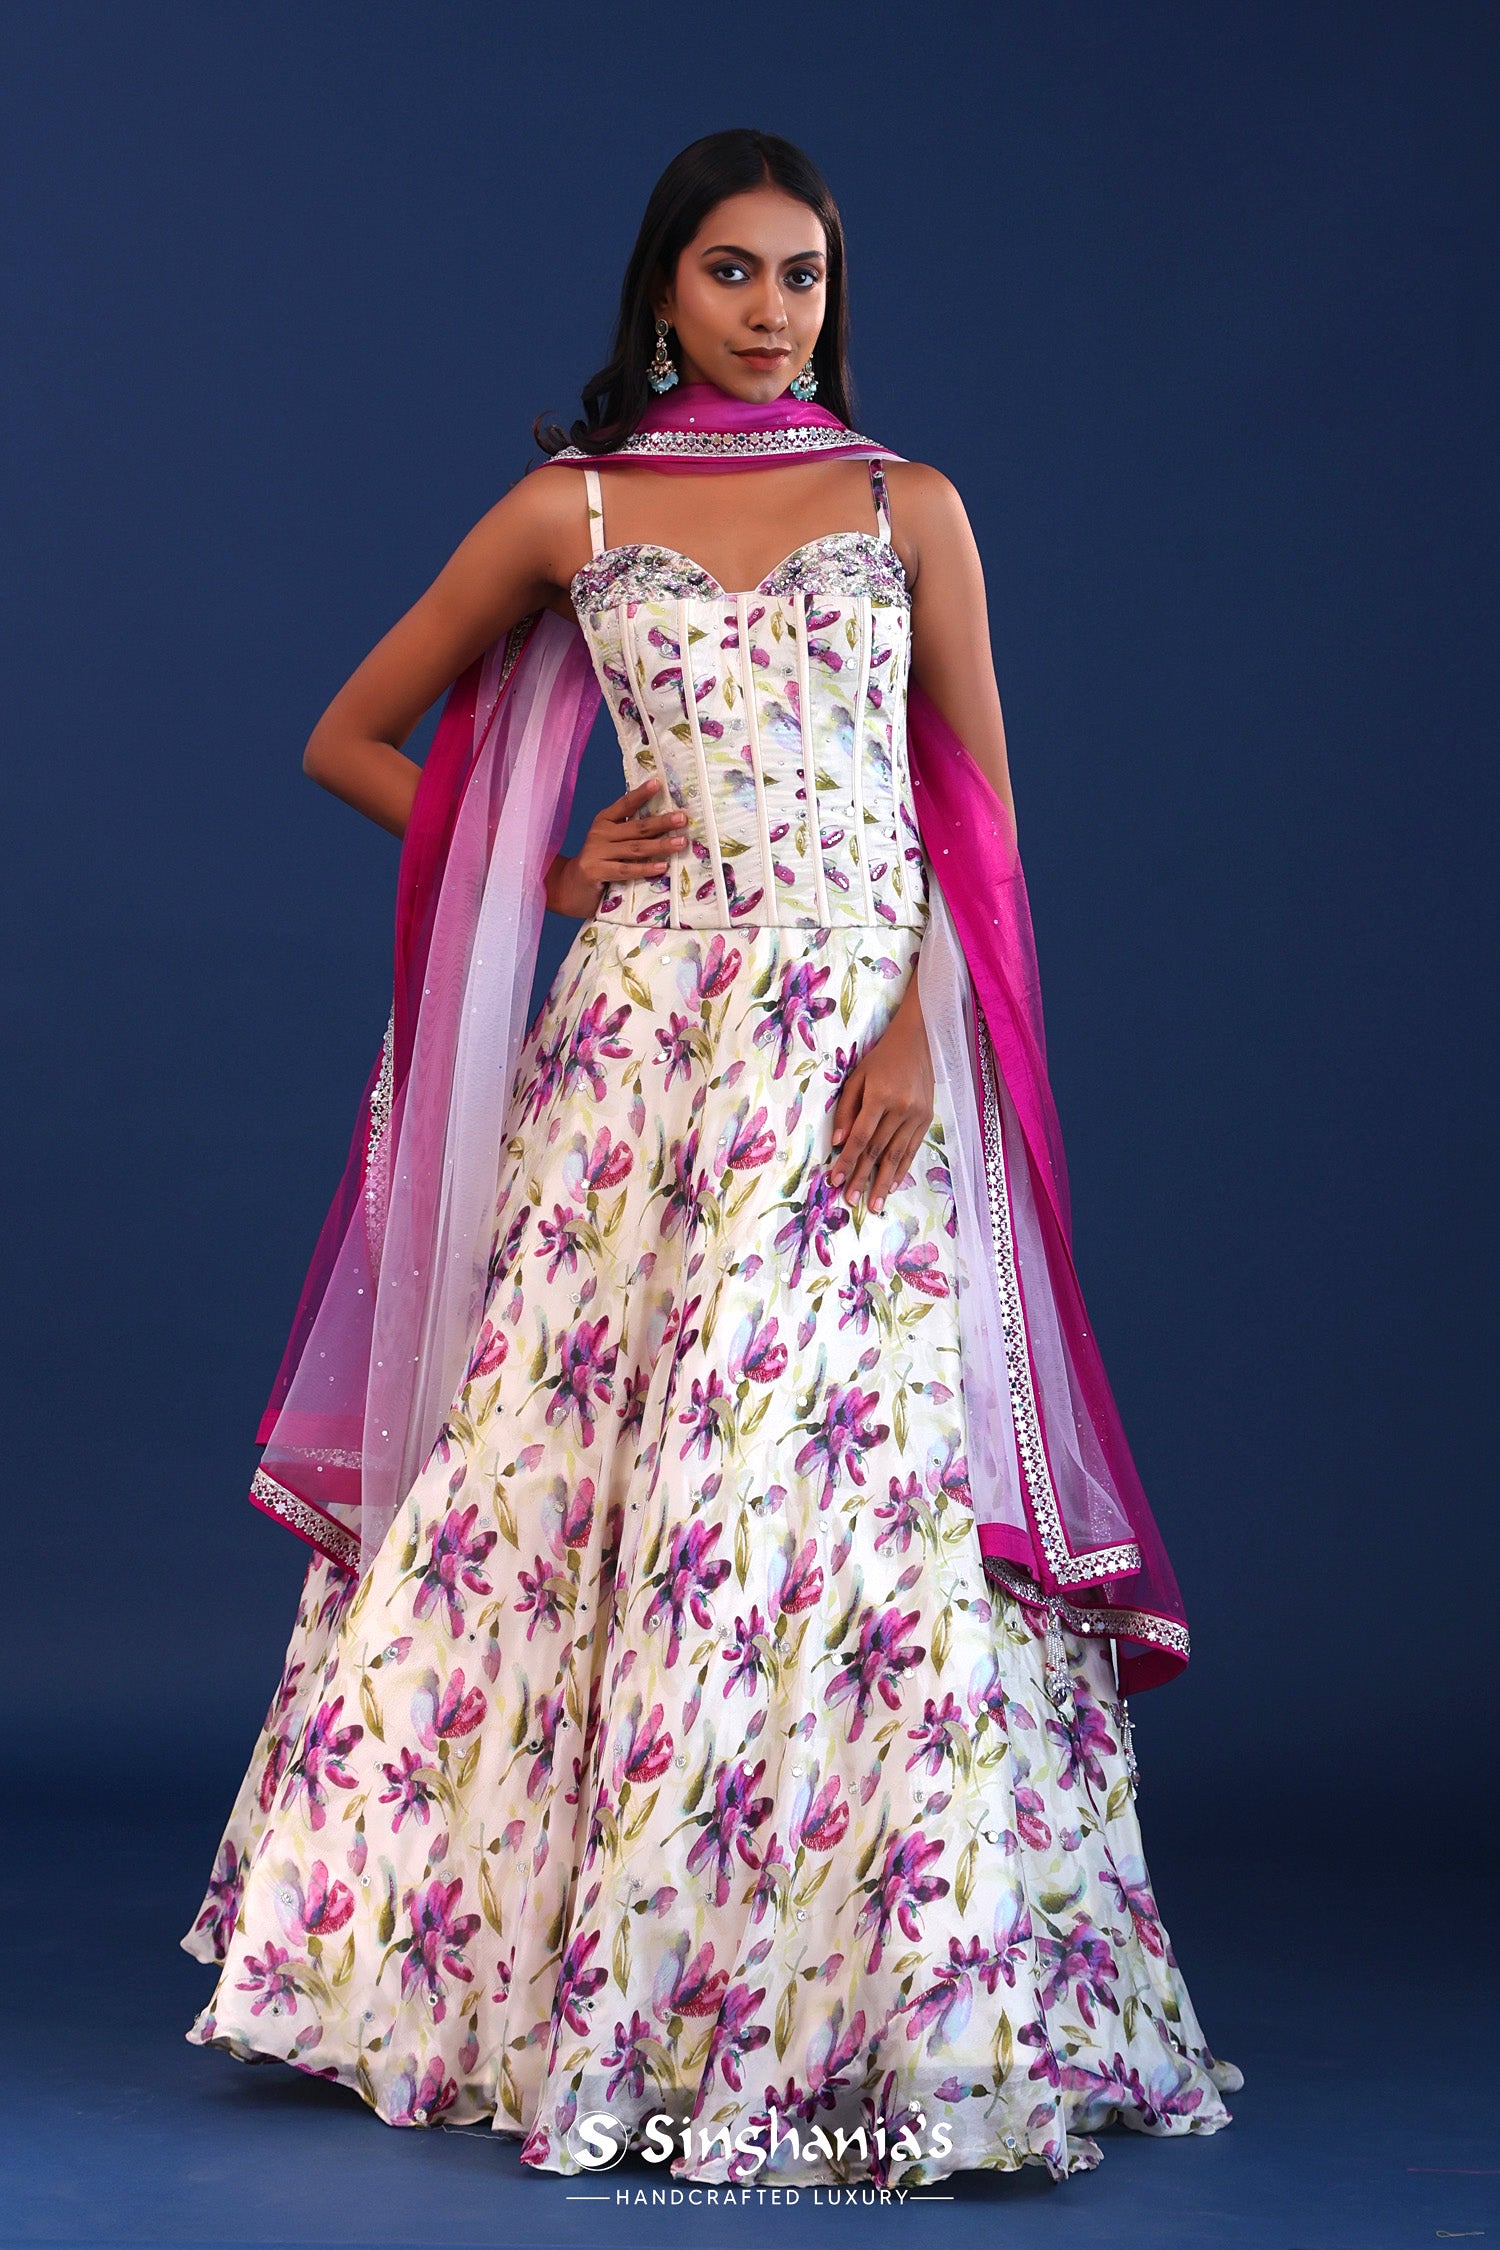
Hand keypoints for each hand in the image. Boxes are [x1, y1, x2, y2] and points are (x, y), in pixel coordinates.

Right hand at [545, 777, 688, 917]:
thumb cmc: (598, 864)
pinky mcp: (595, 871)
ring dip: (660, 845)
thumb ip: (629, 833)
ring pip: (635, 848)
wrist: (569, 888)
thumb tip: (665, 824)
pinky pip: (625, 870)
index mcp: (604, 821)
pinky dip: (645, 869)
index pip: (625, 804)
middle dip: (661, 822)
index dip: (641, 793)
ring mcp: (596, 852)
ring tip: (681, 842)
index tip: (658, 783)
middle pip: (636, 827)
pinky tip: (662, 867)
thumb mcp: (610, 843)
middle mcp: (600, 833)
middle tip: (682, 818)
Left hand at [828, 985, 933, 1213]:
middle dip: (862, 1178)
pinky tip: (894, 1184)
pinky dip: (902, 1168)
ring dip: (884, 1182)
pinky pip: (913, 1149)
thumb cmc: (881, 1058)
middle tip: (851, 1200)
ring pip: (897, 1155)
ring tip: (875, 1204)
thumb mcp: (857, 1077)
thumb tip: (838, 1142)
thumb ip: (846, 1109)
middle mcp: (901, 1109)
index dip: (847, 1161)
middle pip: (878, 1151)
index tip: (835, 1180)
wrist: (918, 1040)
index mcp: (881, 1097)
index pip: (860, 1138)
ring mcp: (917, 1115)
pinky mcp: (927, 1118)